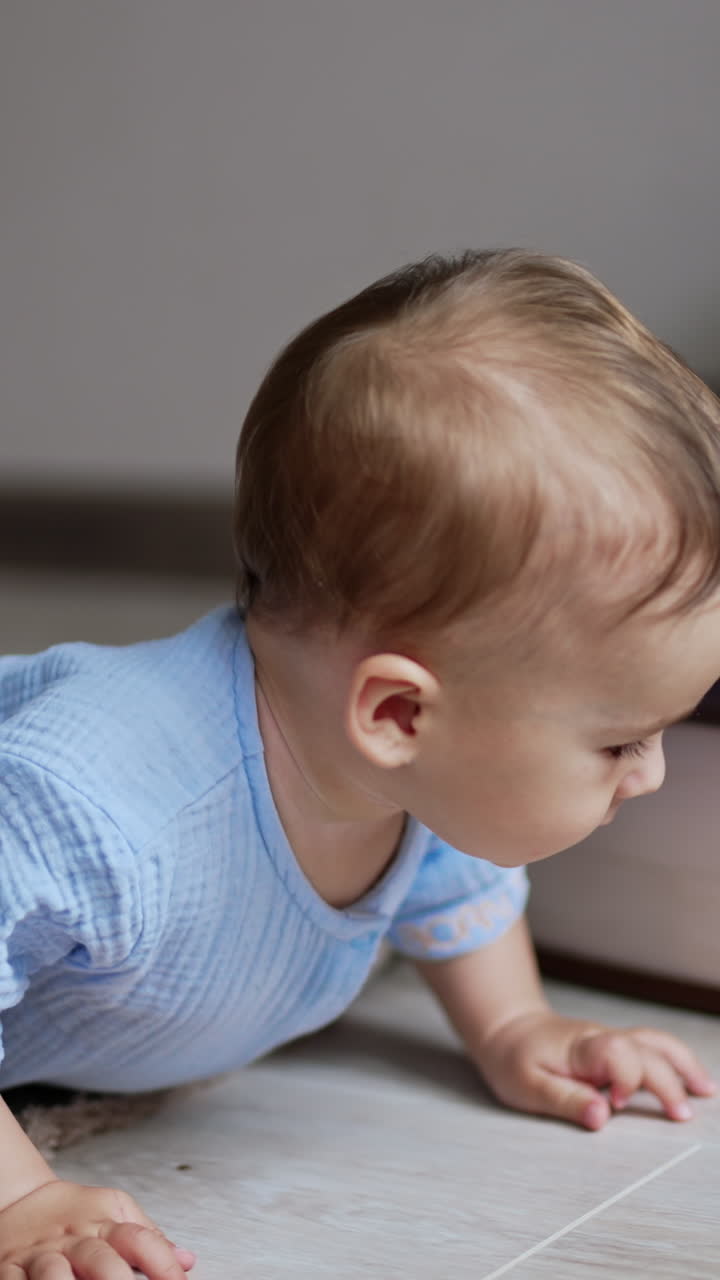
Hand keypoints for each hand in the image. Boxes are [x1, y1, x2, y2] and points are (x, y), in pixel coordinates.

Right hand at [0, 1178, 195, 1278]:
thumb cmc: (73, 1213)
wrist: (21, 1200)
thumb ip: (150, 1236)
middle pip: (101, 1260)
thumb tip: (188, 1260)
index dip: (164, 1264)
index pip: (140, 1240)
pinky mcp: (10, 1270)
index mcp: (104, 1224)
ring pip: (54, 1273)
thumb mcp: (115, 1211)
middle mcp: (74, 1240)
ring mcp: (42, 1256)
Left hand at [477, 1010, 716, 1129]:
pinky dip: (675, 1061)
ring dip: (682, 1065)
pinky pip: (652, 1047)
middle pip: (646, 1050)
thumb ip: (565, 1100)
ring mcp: (611, 1040)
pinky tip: (690, 1080)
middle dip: (668, 1082)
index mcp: (581, 1047)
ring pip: (655, 1042)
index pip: (618, 1052)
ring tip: (705, 1091)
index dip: (626, 1078)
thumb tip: (601, 1118)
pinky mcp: (614, 1047)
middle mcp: (602, 1039)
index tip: (616, 1103)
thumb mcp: (527, 1085)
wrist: (507, 1031)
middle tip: (681, 1115)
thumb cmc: (514, 1058)